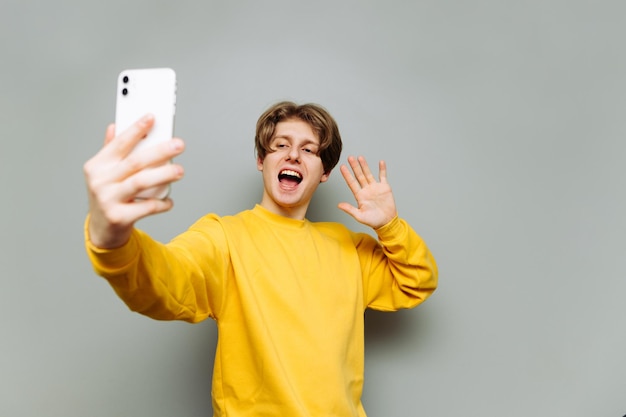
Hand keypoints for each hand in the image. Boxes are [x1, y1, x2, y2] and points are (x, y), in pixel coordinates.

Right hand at [83, 114, 184, 247]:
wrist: (101, 231)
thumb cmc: (108, 196)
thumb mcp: (104, 173)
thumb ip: (110, 150)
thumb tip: (115, 126)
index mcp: (97, 166)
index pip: (119, 143)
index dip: (136, 130)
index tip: (152, 118)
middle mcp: (100, 181)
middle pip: (134, 161)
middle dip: (159, 151)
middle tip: (179, 144)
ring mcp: (108, 199)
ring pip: (141, 182)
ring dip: (163, 174)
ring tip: (180, 170)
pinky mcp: (119, 217)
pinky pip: (146, 207)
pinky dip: (161, 203)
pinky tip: (169, 200)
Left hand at [338, 156, 396, 228]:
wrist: (387, 222)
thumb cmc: (373, 221)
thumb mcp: (360, 216)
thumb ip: (350, 210)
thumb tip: (339, 205)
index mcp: (360, 196)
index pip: (352, 183)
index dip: (347, 175)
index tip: (342, 167)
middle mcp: (366, 190)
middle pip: (359, 176)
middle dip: (354, 167)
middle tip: (350, 158)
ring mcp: (375, 188)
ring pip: (369, 174)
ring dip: (365, 166)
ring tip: (360, 157)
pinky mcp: (384, 187)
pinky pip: (383, 176)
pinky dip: (382, 169)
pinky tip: (381, 162)